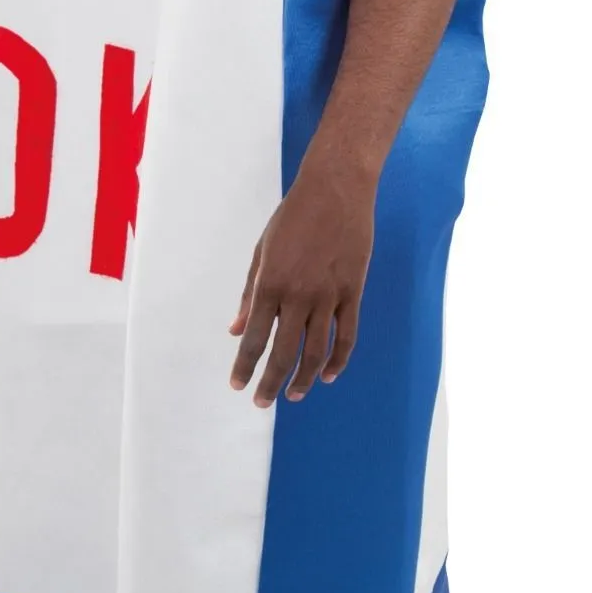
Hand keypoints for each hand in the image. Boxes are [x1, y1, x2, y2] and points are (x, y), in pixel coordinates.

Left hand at [228, 160, 374, 404]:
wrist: (336, 190)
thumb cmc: (293, 217)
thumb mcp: (262, 251)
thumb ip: (250, 293)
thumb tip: (238, 329)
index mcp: (271, 284)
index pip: (255, 338)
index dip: (245, 365)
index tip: (238, 385)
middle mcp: (299, 295)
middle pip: (284, 352)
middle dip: (271, 382)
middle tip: (262, 402)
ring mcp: (329, 296)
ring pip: (317, 350)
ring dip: (303, 378)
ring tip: (295, 395)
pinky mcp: (353, 292)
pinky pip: (347, 335)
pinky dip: (338, 360)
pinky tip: (328, 375)